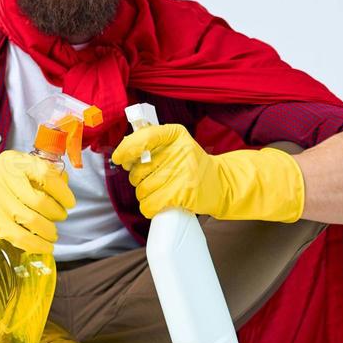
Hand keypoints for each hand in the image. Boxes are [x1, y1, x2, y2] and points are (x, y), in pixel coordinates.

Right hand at [0, 145, 74, 252]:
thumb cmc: (3, 177)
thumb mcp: (21, 163)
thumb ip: (44, 170)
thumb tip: (65, 183)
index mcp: (17, 164)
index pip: (46, 176)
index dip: (63, 192)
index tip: (69, 202)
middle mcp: (7, 182)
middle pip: (41, 202)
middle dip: (57, 213)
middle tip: (60, 216)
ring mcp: (1, 204)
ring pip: (33, 222)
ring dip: (50, 231)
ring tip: (53, 232)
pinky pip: (21, 238)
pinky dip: (38, 246)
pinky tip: (46, 247)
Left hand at [110, 123, 304, 222]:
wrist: (222, 184)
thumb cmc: (193, 166)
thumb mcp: (176, 146)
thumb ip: (152, 144)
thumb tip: (123, 155)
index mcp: (176, 135)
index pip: (144, 136)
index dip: (127, 148)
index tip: (120, 158)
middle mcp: (179, 152)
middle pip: (139, 169)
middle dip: (139, 179)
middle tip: (154, 179)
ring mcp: (182, 173)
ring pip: (142, 189)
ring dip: (145, 195)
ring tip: (161, 191)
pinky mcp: (183, 193)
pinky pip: (150, 204)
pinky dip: (149, 208)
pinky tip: (158, 204)